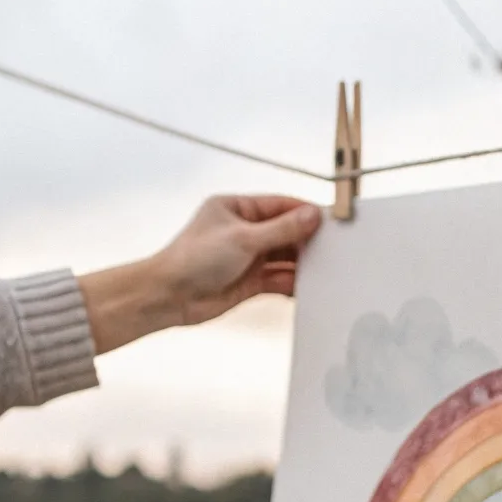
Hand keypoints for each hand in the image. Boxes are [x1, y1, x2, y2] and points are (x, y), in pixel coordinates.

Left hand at [78, 194, 322, 355]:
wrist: (169, 296)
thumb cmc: (193, 259)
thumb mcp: (243, 238)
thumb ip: (281, 229)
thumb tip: (311, 216)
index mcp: (236, 208)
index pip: (280, 205)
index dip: (305, 212)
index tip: (329, 219)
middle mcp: (243, 231)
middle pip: (285, 231)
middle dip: (306, 240)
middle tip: (333, 247)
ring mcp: (247, 257)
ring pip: (284, 257)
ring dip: (301, 263)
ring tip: (324, 269)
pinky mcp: (250, 281)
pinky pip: (279, 279)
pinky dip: (293, 282)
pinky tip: (307, 286)